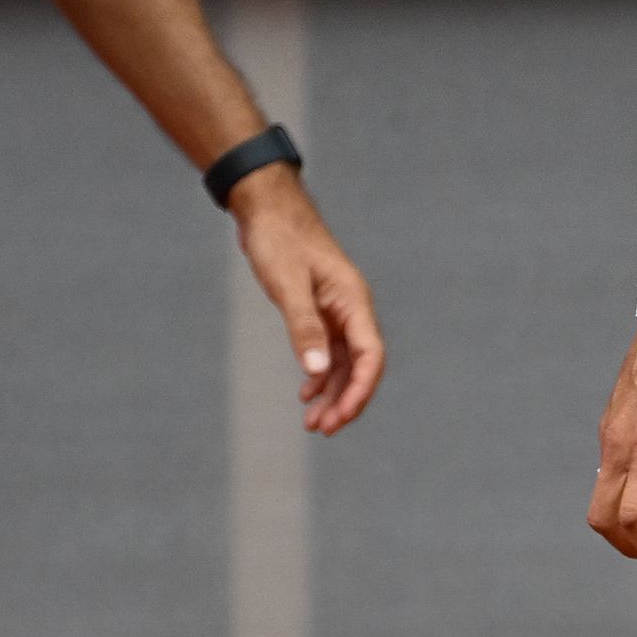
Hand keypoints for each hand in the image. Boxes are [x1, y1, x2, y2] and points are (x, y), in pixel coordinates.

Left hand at [225, 168, 384, 433]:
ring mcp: (336, 309)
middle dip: (345, 399)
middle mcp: (351, 307)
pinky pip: (327, 350)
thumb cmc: (279, 239)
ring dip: (331, 392)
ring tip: (312, 422)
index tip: (340, 418)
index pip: (370, 355)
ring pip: (343, 361)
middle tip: (322, 429)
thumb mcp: (288, 285)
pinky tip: (305, 392)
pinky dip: (318, 374)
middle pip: (360, 364)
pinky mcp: (319, 308)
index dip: (360, 390)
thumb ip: (304, 328)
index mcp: (353, 300)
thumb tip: (315, 373)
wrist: (266, 207)